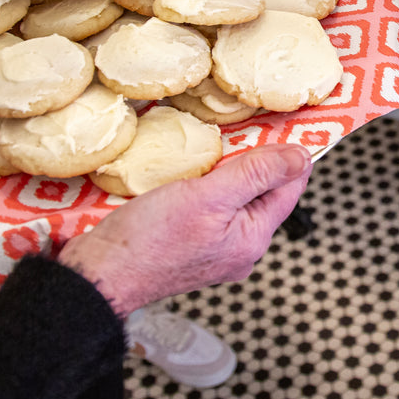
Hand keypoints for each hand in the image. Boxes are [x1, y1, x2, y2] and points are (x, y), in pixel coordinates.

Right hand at [58, 143, 311, 316]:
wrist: (98, 275)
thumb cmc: (148, 242)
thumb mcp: (210, 197)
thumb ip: (257, 174)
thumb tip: (300, 157)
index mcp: (253, 239)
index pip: (289, 188)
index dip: (289, 153)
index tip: (285, 122)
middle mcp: (240, 248)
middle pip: (262, 191)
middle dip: (253, 160)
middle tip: (240, 128)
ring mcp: (215, 248)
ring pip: (234, 197)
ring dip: (226, 171)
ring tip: (212, 148)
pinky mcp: (190, 244)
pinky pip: (210, 206)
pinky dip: (205, 185)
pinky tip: (190, 172)